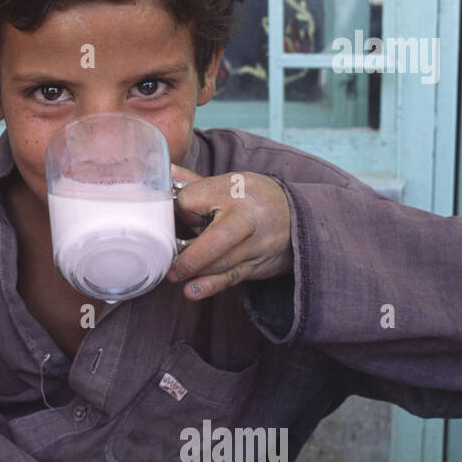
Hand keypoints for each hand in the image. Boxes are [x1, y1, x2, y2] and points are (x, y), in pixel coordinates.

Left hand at [165, 167, 293, 301]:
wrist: (298, 216)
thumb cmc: (252, 198)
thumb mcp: (227, 182)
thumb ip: (192, 181)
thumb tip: (163, 170)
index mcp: (234, 190)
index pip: (193, 201)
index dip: (183, 209)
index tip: (185, 213)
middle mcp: (248, 218)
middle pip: (216, 239)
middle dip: (190, 256)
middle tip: (168, 264)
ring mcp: (256, 244)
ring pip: (221, 262)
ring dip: (195, 271)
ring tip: (173, 276)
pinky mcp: (257, 264)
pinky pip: (232, 276)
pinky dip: (211, 286)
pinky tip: (192, 291)